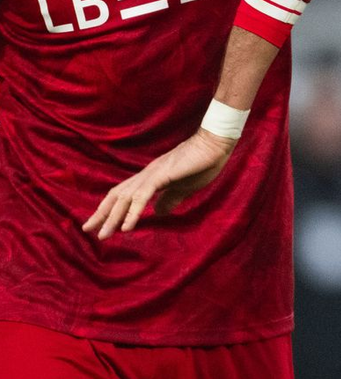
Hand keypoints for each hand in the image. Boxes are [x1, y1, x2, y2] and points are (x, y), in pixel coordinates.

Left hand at [82, 129, 236, 239]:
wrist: (215, 144)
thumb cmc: (204, 163)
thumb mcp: (185, 187)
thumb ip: (170, 199)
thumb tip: (158, 212)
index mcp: (151, 177)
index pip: (124, 194)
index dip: (110, 208)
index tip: (99, 224)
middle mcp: (146, 175)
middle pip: (117, 195)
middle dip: (102, 214)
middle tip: (88, 230)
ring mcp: (152, 174)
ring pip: (125, 198)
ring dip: (113, 218)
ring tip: (103, 235)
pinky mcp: (162, 175)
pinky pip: (142, 196)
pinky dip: (132, 212)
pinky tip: (127, 227)